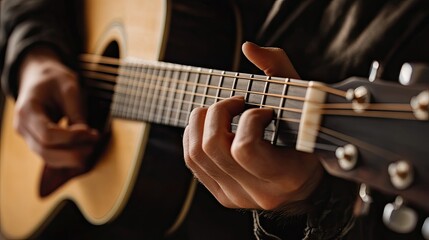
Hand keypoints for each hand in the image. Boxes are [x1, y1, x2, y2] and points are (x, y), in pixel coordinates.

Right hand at [14, 46, 98, 168]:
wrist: (41, 77)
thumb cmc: (55, 79)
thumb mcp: (69, 87)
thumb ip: (76, 111)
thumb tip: (87, 135)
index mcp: (27, 110)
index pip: (47, 134)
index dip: (71, 137)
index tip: (90, 132)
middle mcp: (22, 127)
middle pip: (45, 151)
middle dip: (73, 152)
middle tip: (94, 143)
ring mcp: (27, 136)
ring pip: (48, 158)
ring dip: (72, 158)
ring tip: (92, 146)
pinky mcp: (37, 142)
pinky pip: (51, 156)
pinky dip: (68, 157)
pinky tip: (84, 149)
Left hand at [183, 42, 322, 209]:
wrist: (302, 182)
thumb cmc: (304, 137)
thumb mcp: (303, 103)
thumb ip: (280, 69)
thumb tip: (249, 47)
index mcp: (285, 177)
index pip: (244, 148)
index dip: (249, 119)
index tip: (265, 111)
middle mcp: (258, 193)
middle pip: (213, 147)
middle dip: (219, 112)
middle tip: (236, 102)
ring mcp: (236, 197)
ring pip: (197, 154)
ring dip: (202, 121)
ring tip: (221, 110)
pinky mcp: (222, 196)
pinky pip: (192, 161)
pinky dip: (193, 134)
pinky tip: (210, 124)